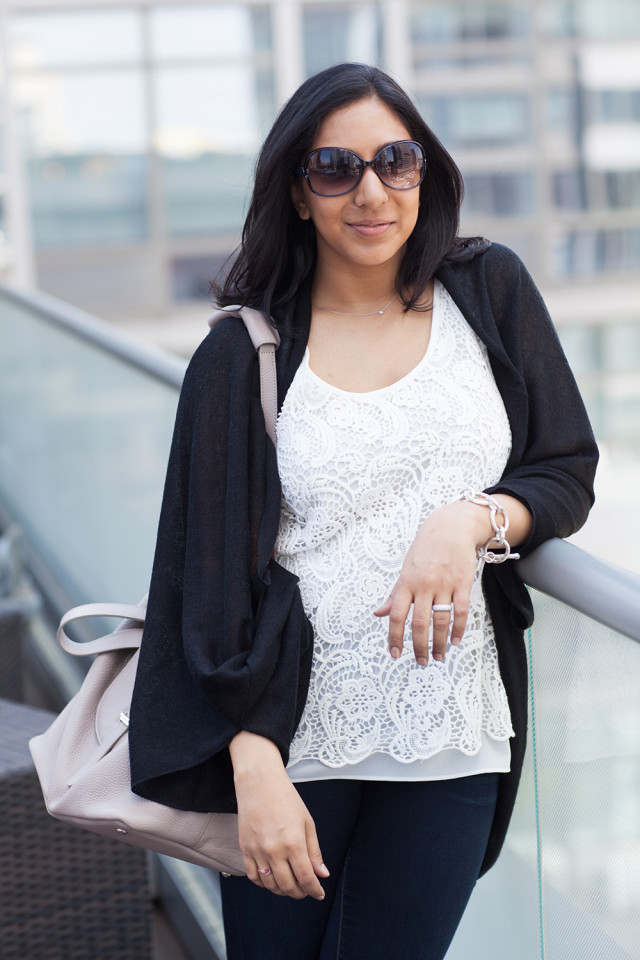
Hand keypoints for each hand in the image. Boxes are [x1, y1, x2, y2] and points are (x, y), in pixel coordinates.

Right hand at [230, 732, 328, 899]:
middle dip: (300, 893)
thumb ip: (314, 851)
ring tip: (291, 885)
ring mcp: (257, 851)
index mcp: (293, 842)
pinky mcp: (245, 849)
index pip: (305, 878)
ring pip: (270, 885)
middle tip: (306, 890)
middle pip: (288, 886)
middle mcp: (274, 850)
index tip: (319, 893)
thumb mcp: (307, 822)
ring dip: (282, 891)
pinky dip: (264, 883)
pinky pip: (253, 876)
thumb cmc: (286, 798)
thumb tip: (322, 874)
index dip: (314, 890)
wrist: (259, 782)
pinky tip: (272, 879)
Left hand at [373, 502, 480, 664]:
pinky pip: (461, 611)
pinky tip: (455, 641)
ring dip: (439, 643)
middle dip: (419, 646)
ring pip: (440, 621)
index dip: (394, 637)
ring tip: (438, 656)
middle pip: (419, 623)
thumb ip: (395, 594)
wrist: (451, 527)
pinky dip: (458, 629)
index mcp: (406, 582)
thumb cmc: (426, 549)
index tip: (395, 653)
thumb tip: (379, 613)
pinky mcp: (462, 583)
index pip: (397, 615)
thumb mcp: (406, 569)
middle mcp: (423, 585)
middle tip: (421, 661)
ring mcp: (444, 584)